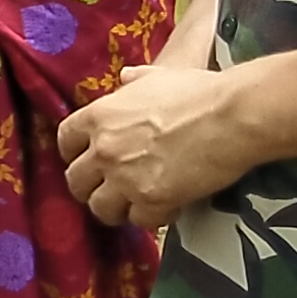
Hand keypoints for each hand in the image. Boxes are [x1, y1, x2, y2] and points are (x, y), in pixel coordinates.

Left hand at [62, 61, 257, 228]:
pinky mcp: (151, 200)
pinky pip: (140, 220)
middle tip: (111, 190)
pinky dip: (153, 218)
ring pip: (101, 208)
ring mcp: (124, 177)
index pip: (65, 141)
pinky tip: (169, 208)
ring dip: (118, 209)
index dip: (74, 154)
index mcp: (98, 117)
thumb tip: (127, 76)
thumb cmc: (199, 92)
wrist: (231, 116)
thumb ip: (135, 81)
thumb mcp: (157, 78)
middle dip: (91, 188)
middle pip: (76, 181)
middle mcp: (103, 149)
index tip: (86, 160)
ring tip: (136, 205)